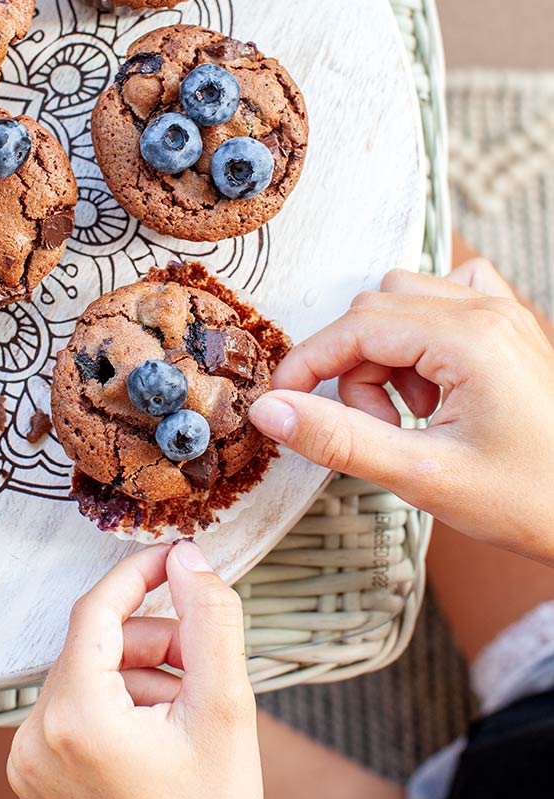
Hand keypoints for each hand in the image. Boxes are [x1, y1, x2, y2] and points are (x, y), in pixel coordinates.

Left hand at [7, 540, 264, 798]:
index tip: (177, 556)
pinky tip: (163, 731)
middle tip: (204, 659)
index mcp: (74, 719)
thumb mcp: (226, 711)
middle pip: (94, 645)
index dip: (138, 574)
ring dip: (142, 673)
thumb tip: (189, 558)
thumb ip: (210, 621)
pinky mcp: (35, 779)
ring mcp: (29, 763)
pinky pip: (76, 711)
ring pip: (88, 676)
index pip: (95, 611)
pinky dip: (120, 704)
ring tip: (190, 707)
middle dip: (154, 639)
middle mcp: (34, 739)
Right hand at [249, 259, 553, 564]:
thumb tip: (270, 410)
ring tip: (414, 415)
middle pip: (376, 308)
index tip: (282, 405)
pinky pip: (444, 298)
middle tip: (379, 430)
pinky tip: (434, 382)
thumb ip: (341, 439)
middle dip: (355, 368)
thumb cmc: (530, 500)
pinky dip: (420, 334)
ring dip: (387, 353)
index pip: (356, 326)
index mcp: (470, 338)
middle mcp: (487, 309)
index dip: (308, 364)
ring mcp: (503, 312)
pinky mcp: (508, 326)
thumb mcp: (425, 477)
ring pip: (404, 299)